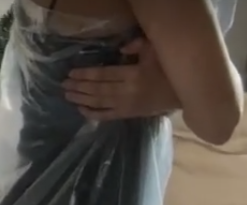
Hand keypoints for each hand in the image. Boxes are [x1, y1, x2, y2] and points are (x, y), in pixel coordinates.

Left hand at [63, 38, 179, 122]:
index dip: (86, 74)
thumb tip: (121, 48)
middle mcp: (127, 92)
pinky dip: (92, 114)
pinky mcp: (127, 115)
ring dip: (81, 99)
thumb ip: (139, 45)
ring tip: (67, 95)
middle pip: (98, 90)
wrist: (183, 93)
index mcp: (133, 75)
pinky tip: (80, 109)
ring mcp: (126, 106)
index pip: (104, 75)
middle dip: (79, 87)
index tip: (72, 73)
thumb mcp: (156, 51)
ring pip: (99, 103)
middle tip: (63, 85)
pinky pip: (106, 116)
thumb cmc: (168, 68)